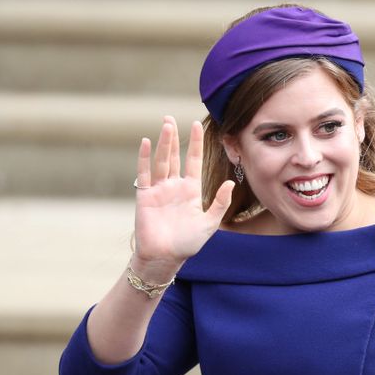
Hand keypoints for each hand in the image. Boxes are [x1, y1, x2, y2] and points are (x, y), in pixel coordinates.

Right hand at [132, 116, 233, 276]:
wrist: (165, 258)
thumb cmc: (188, 243)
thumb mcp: (209, 223)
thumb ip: (219, 202)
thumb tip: (230, 183)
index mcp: (191, 190)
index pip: (194, 161)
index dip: (196, 143)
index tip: (197, 125)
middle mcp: (174, 186)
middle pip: (174, 156)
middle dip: (174, 137)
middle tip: (171, 117)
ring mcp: (159, 190)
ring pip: (161, 161)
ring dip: (163, 143)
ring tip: (165, 125)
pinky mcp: (145, 196)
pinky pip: (145, 174)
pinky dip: (144, 158)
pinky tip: (146, 143)